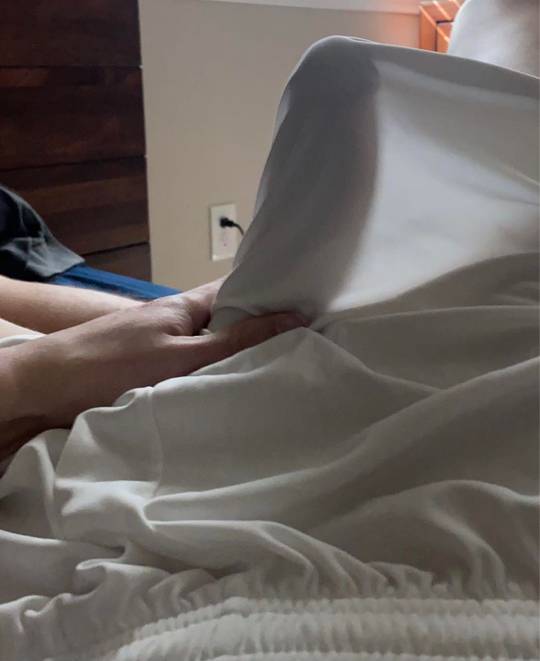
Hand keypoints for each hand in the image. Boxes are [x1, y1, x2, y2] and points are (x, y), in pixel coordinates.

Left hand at [0, 280, 305, 459]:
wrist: (47, 386)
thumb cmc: (112, 364)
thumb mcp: (182, 356)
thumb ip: (235, 342)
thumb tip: (291, 318)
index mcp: (187, 306)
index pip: (239, 289)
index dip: (271, 294)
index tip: (308, 307)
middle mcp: (179, 321)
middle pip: (229, 320)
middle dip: (261, 332)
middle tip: (305, 348)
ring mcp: (165, 346)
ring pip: (213, 348)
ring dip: (238, 358)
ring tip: (281, 372)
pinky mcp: (153, 371)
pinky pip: (194, 369)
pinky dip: (214, 377)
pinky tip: (234, 393)